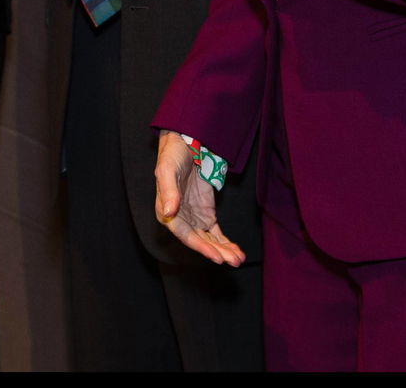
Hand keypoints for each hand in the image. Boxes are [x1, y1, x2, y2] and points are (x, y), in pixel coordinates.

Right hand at [153, 130, 244, 266]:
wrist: (186, 144)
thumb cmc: (172, 156)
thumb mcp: (167, 170)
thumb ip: (168, 192)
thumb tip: (167, 213)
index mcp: (166, 212)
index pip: (186, 235)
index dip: (201, 247)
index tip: (216, 257)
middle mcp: (181, 219)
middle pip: (200, 241)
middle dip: (217, 252)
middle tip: (233, 261)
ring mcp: (195, 217)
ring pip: (209, 240)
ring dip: (223, 250)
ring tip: (238, 259)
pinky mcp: (206, 213)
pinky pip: (216, 233)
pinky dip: (226, 243)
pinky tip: (236, 251)